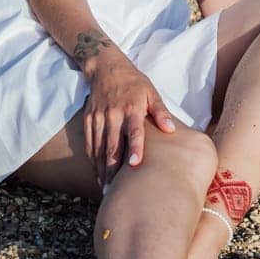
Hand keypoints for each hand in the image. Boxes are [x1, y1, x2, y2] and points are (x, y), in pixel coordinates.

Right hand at [80, 53, 177, 187]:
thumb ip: (160, 112)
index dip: (135, 148)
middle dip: (114, 170)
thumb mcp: (151, 93)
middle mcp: (113, 114)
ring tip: (106, 188)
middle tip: (116, 190)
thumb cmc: (134, 83)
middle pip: (113, 146)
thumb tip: (171, 130)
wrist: (106, 67)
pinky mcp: (88, 119)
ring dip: (102, 169)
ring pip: (99, 148)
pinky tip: (98, 173)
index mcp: (131, 109)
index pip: (134, 132)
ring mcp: (98, 118)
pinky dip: (93, 160)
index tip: (135, 165)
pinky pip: (90, 144)